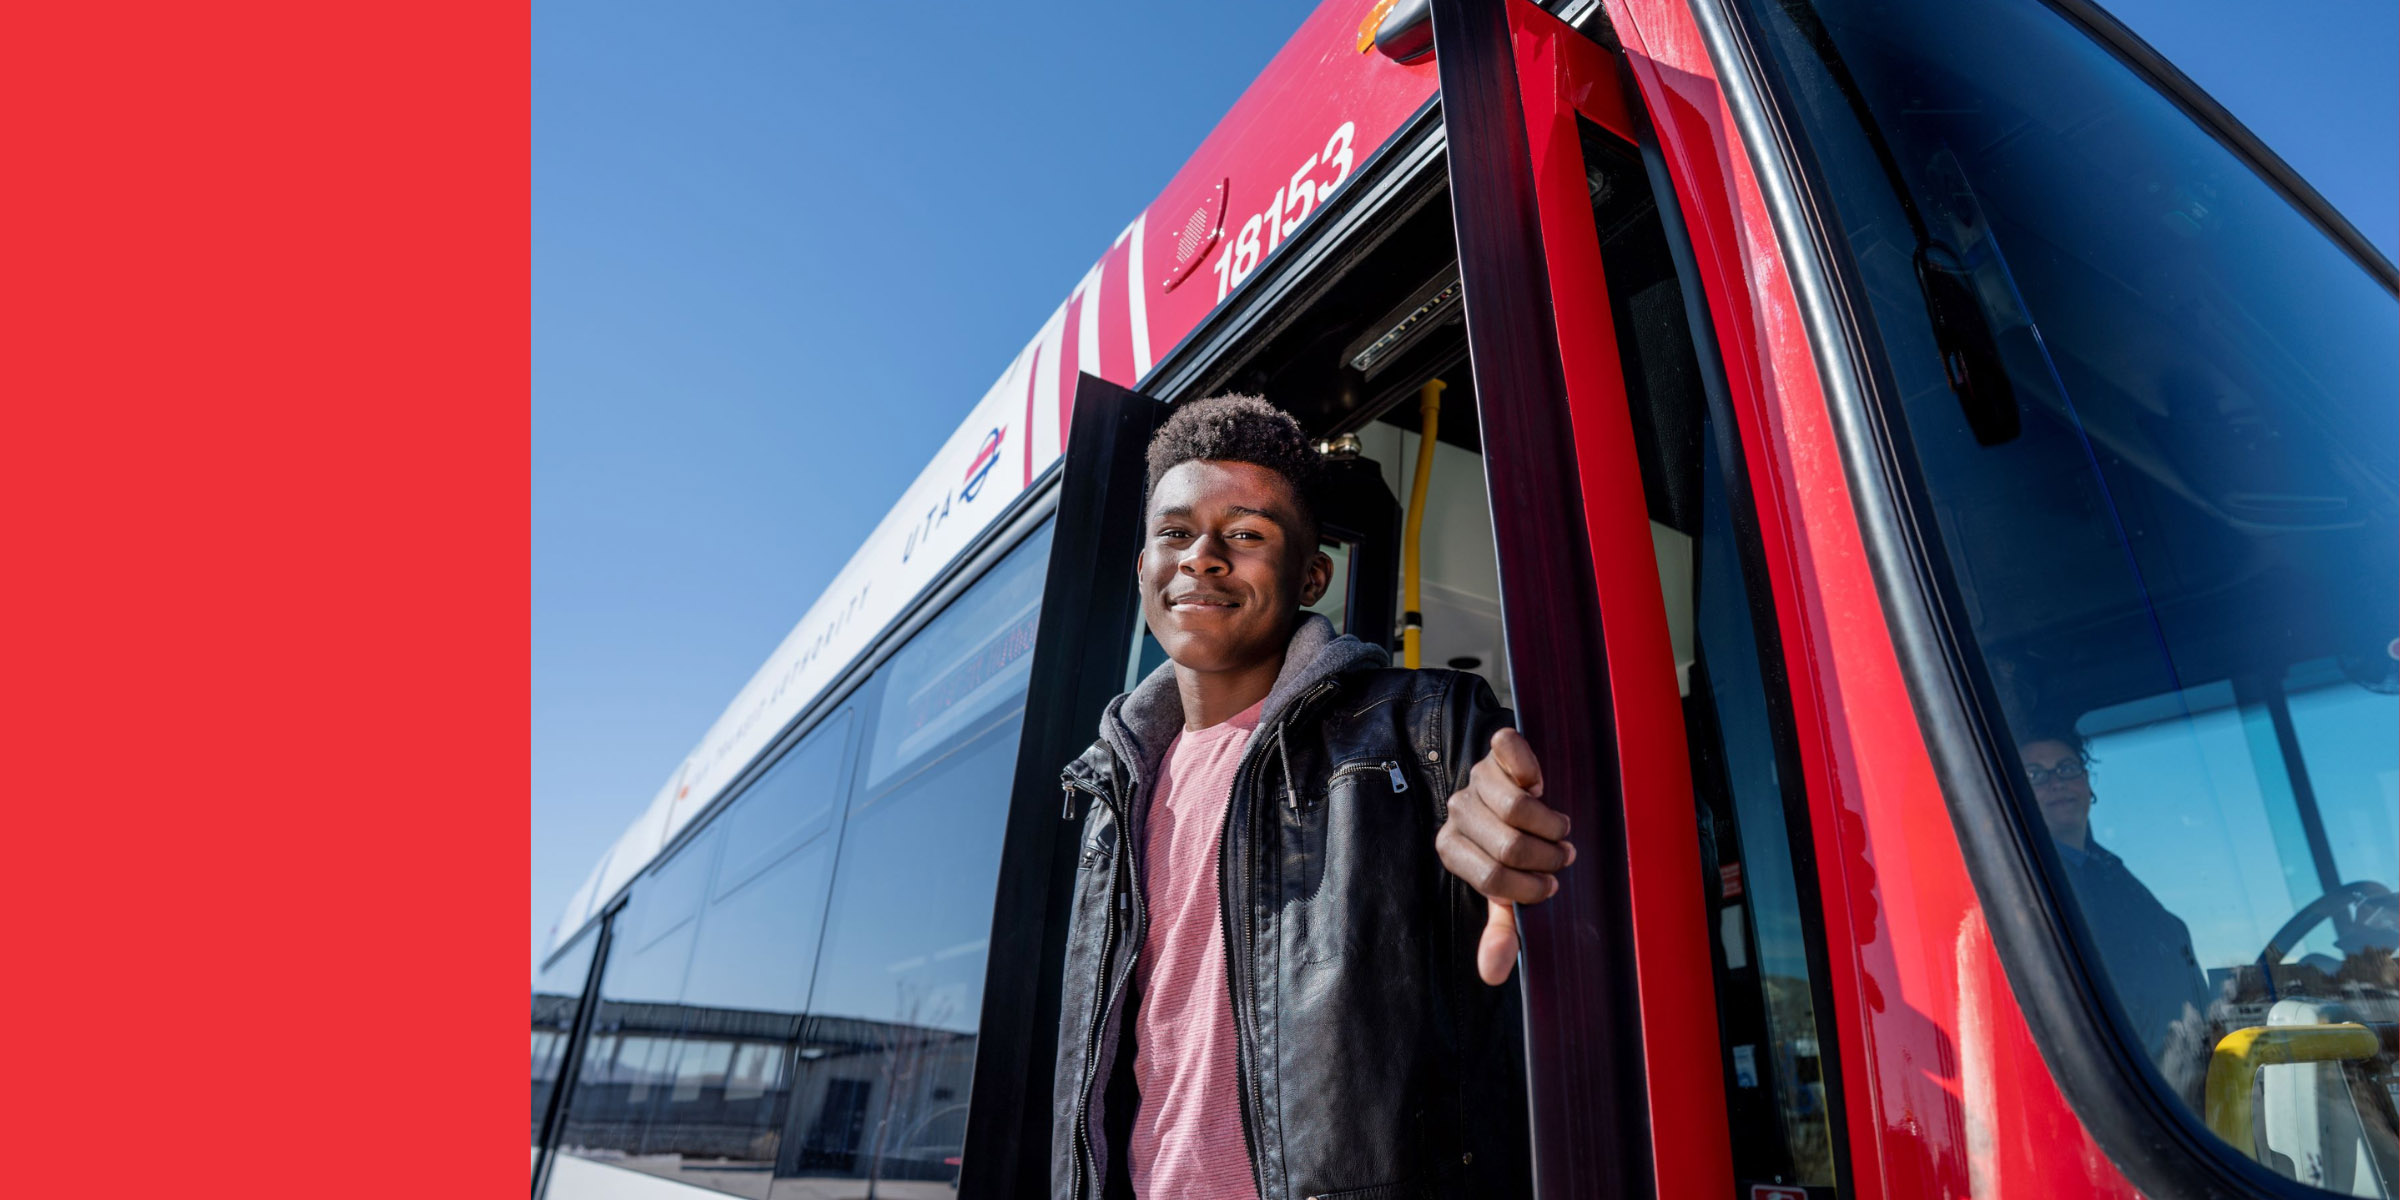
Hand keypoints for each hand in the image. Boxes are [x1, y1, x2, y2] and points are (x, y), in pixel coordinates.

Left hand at [1434, 728, 1573, 984]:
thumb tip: (1492, 974)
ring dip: (1551, 823)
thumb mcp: (1506, 888)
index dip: (1530, 888)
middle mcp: (1456, 812)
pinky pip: (1512, 753)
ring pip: (1519, 807)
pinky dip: (1534, 770)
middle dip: (1547, 858)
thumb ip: (1501, 928)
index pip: (1493, 881)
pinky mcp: (1493, 751)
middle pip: (1509, 846)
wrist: (1514, 791)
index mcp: (1451, 849)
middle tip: (1562, 857)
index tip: (1549, 886)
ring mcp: (1474, 778)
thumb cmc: (1512, 847)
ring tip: (1559, 830)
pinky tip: (1541, 785)